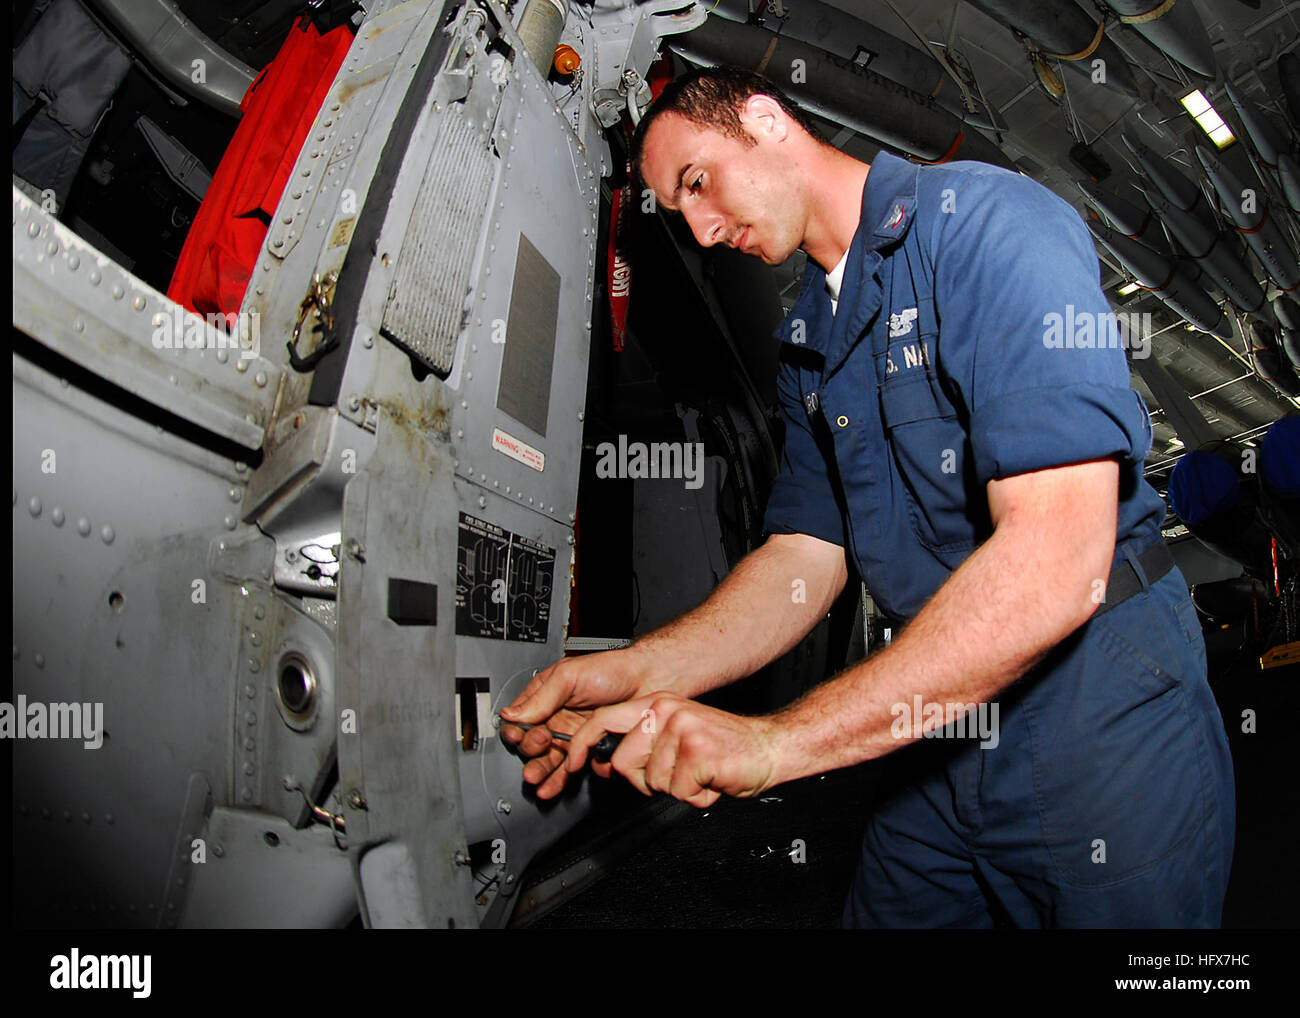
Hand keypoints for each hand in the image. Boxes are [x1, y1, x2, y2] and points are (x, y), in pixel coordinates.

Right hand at [499, 649, 649, 796]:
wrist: (647, 681)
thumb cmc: (612, 670)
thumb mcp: (569, 677)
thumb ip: (541, 698)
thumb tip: (512, 714)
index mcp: (545, 696)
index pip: (520, 718)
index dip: (517, 729)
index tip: (520, 734)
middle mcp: (556, 716)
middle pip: (531, 742)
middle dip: (530, 748)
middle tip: (542, 743)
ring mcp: (571, 734)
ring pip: (547, 759)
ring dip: (539, 769)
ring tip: (535, 777)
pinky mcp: (587, 749)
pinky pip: (568, 768)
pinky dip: (557, 779)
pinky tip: (549, 786)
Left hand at [564, 693, 782, 807]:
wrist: (767, 747)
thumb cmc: (724, 746)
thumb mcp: (678, 732)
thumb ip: (645, 740)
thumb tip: (608, 761)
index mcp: (657, 704)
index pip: (604, 720)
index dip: (584, 746)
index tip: (574, 762)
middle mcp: (666, 711)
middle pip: (623, 761)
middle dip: (645, 781)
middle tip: (674, 775)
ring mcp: (681, 729)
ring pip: (651, 781)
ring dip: (676, 788)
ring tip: (697, 774)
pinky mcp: (697, 752)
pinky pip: (678, 792)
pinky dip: (696, 796)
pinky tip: (710, 780)